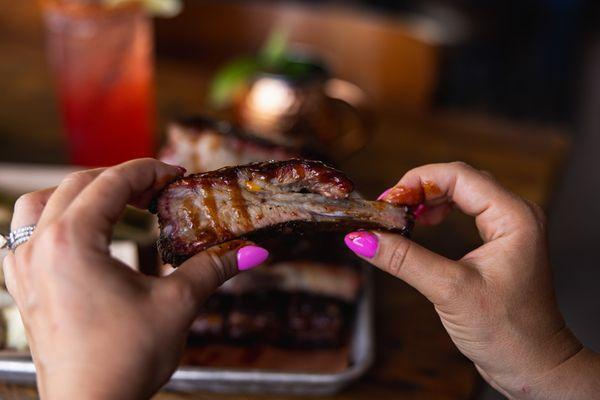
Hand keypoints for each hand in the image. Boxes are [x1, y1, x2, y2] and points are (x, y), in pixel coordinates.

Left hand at [2, 159, 267, 399]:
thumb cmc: (124, 360)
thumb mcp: (177, 304)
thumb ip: (212, 268)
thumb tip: (251, 252)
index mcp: (73, 241)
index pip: (112, 183)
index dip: (149, 172)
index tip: (175, 175)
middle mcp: (40, 247)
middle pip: (77, 185)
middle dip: (121, 179)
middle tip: (157, 190)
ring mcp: (25, 268)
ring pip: (40, 204)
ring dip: (79, 194)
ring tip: (114, 202)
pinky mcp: (23, 289)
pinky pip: (23, 236)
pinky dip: (49, 221)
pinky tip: (73, 232)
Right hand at [344, 162, 599, 398]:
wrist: (533, 366)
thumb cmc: (507, 332)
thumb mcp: (449, 291)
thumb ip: (404, 260)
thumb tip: (362, 238)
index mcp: (513, 217)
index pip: (458, 175)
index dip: (417, 181)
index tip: (387, 201)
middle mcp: (514, 215)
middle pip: (458, 180)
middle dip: (419, 189)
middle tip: (388, 208)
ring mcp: (507, 228)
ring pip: (460, 194)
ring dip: (427, 200)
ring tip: (401, 217)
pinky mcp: (498, 243)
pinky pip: (464, 212)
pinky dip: (437, 214)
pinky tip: (421, 226)